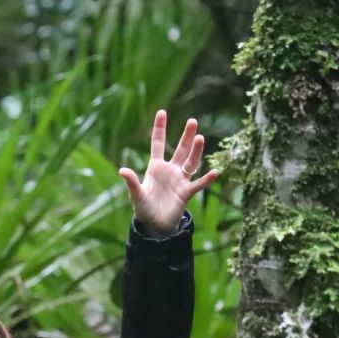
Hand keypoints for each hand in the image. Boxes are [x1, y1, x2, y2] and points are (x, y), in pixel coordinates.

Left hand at [119, 110, 219, 234]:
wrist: (155, 225)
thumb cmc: (144, 208)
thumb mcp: (136, 195)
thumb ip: (132, 181)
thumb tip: (122, 169)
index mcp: (156, 167)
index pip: (158, 143)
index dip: (160, 128)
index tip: (162, 112)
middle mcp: (170, 170)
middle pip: (180, 150)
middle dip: (186, 136)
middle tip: (193, 121)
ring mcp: (180, 180)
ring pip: (191, 163)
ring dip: (196, 152)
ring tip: (200, 138)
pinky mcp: (187, 193)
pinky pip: (198, 184)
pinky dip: (206, 179)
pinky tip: (215, 172)